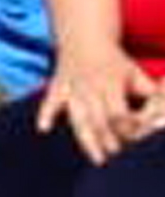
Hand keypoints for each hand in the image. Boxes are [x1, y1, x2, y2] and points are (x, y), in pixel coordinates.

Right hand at [40, 58, 156, 162]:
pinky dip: (46, 114)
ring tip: (99, 159)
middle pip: (99, 121)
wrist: (85, 37)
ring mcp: (71, 88)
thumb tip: (163, 112)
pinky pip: (50, 101)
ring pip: (78, 118)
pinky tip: (44, 128)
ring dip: (87, 140)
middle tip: (121, 159)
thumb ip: (150, 92)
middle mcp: (89, 87)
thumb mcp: (135, 73)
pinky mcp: (57, 87)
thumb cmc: (114, 60)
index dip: (128, 128)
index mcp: (110, 83)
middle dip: (111, 141)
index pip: (119, 113)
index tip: (138, 140)